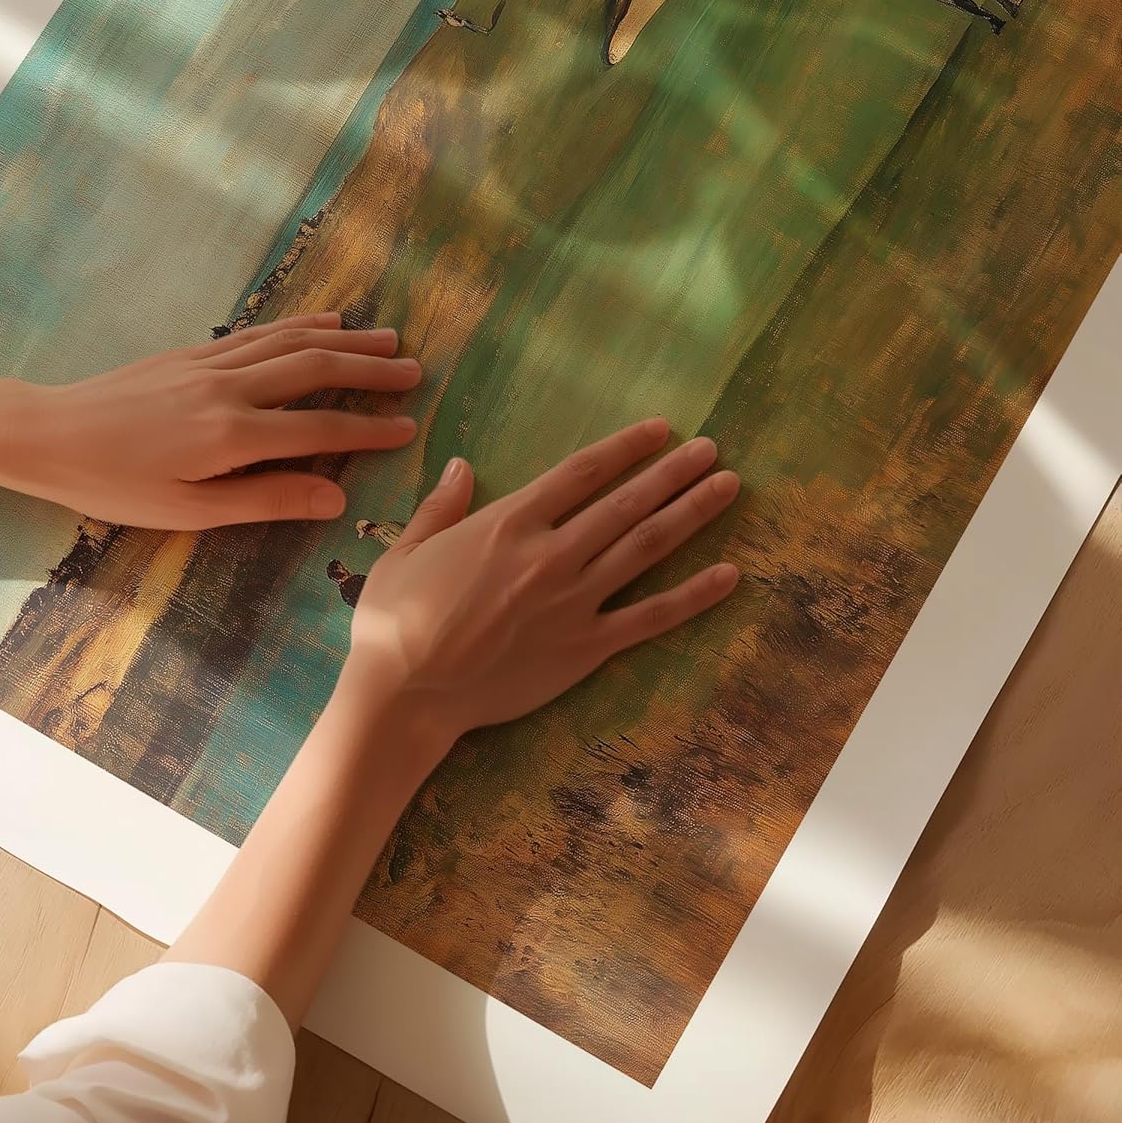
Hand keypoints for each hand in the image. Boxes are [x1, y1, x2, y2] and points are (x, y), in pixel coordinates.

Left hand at [0, 312, 421, 527]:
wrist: (49, 434)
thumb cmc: (113, 486)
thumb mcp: (189, 511)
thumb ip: (266, 501)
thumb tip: (335, 498)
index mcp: (232, 436)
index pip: (320, 429)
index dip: (369, 430)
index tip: (409, 428)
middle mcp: (229, 389)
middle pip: (316, 370)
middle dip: (371, 370)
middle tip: (416, 372)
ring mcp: (210, 364)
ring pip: (292, 342)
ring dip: (345, 340)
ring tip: (388, 338)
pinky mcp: (192, 353)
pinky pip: (259, 333)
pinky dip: (298, 325)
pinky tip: (323, 321)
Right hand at [334, 419, 739, 759]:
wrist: (407, 693)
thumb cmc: (394, 622)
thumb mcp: (405, 551)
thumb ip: (441, 507)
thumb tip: (462, 466)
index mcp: (507, 524)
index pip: (581, 472)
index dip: (624, 447)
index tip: (660, 430)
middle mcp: (550, 554)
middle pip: (625, 503)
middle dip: (673, 471)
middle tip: (713, 449)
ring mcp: (573, 601)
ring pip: (645, 548)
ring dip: (690, 513)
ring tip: (728, 485)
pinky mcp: (586, 647)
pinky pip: (651, 616)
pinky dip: (693, 595)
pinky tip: (728, 575)